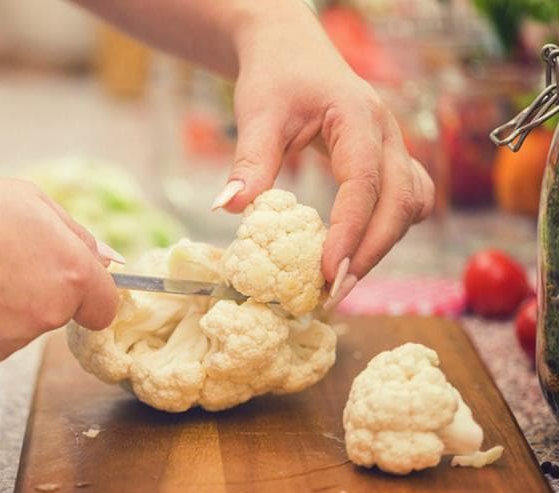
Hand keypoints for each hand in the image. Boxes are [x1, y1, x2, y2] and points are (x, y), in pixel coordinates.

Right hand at [0, 176, 119, 368]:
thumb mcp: (30, 201)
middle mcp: (47, 315)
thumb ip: (78, 236)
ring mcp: (10, 343)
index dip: (89, 296)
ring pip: (16, 329)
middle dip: (36, 293)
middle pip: (55, 314)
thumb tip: (111, 262)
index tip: (72, 288)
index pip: (104, 306)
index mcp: (71, 274)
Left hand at [210, 1, 433, 303]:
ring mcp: (393, 146)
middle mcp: (386, 134)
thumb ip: (249, 162)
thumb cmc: (275, 76)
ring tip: (343, 279)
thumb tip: (229, 209)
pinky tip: (358, 250)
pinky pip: (407, 200)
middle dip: (371, 253)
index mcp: (357, 118)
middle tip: (334, 294)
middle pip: (400, 203)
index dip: (349, 233)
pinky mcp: (388, 159)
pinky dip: (389, 228)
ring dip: (384, 244)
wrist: (291, 50)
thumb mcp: (257, 114)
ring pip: (411, 205)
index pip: (364, 184)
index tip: (328, 273)